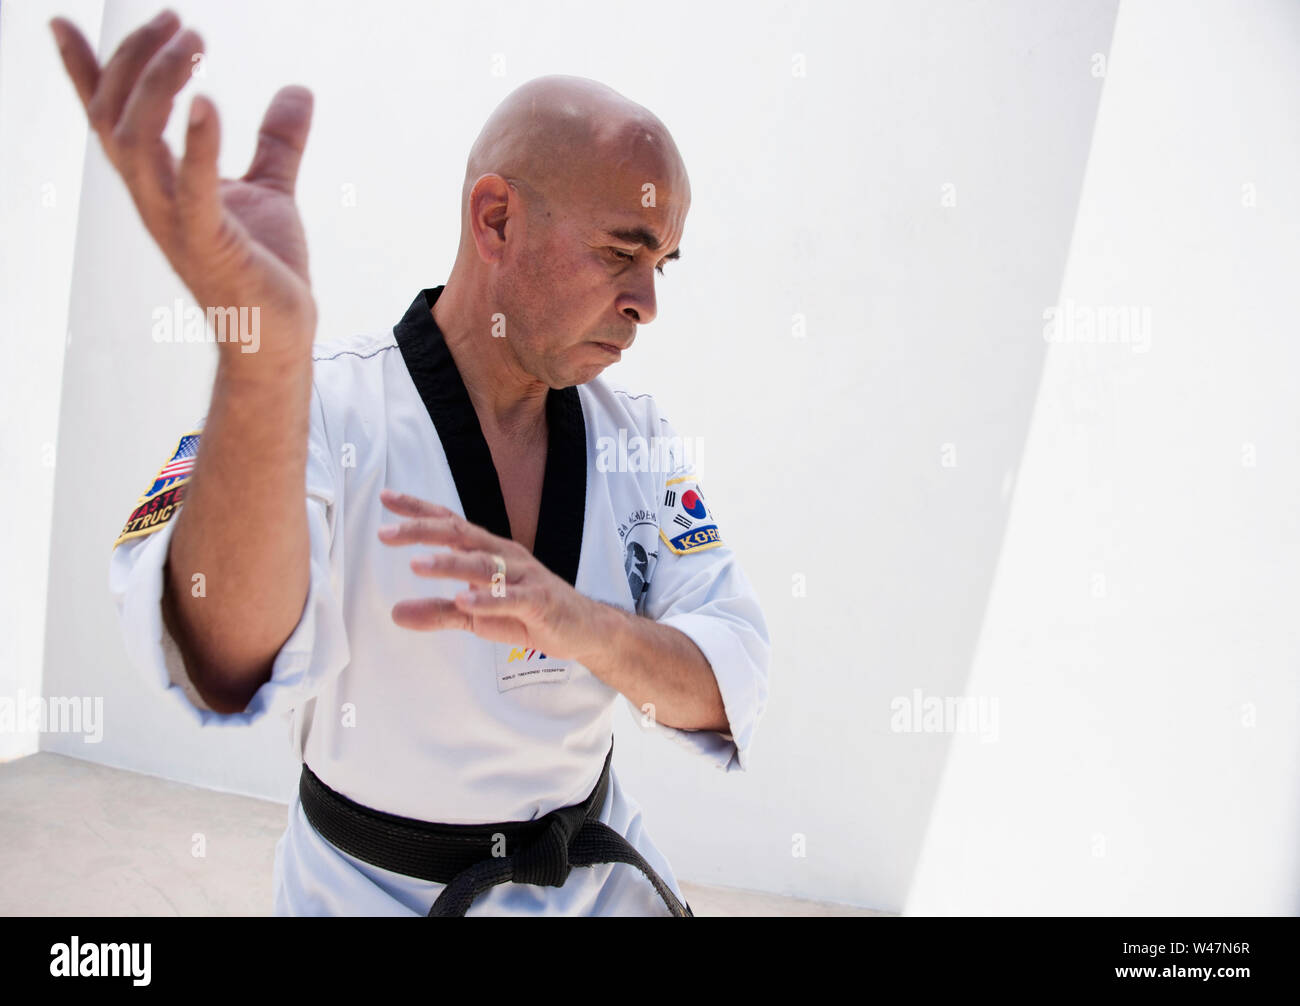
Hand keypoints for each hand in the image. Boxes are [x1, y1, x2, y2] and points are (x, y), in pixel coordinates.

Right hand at [50, 9, 317, 363]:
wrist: (280, 334)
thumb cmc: (266, 269)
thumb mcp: (270, 189)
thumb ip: (276, 141)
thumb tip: (298, 91)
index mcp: (158, 183)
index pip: (108, 118)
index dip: (83, 70)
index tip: (63, 22)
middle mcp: (153, 198)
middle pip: (113, 115)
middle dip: (136, 59)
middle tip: (179, 21)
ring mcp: (174, 221)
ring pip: (135, 141)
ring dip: (159, 84)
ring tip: (193, 42)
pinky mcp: (209, 243)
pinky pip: (190, 188)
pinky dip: (196, 144)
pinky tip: (207, 103)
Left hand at [376, 489, 603, 660]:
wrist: (582, 627)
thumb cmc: (527, 614)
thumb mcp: (476, 615)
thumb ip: (437, 612)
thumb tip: (395, 613)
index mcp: (489, 550)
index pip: (449, 523)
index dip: (418, 510)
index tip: (386, 498)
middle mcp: (505, 555)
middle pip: (460, 535)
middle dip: (422, 531)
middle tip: (387, 533)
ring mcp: (523, 577)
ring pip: (482, 565)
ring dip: (449, 564)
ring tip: (417, 565)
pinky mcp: (538, 602)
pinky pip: (510, 598)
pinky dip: (486, 599)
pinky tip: (464, 600)